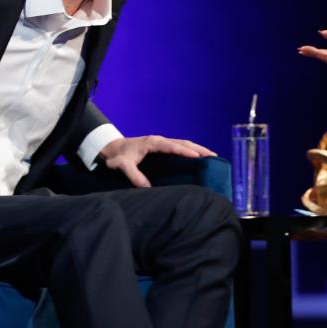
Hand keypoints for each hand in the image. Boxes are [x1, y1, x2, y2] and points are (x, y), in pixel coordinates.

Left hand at [99, 135, 215, 187]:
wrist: (113, 148)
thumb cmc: (118, 156)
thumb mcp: (122, 165)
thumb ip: (133, 175)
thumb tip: (147, 187)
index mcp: (153, 142)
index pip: (172, 146)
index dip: (185, 151)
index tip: (198, 157)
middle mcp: (160, 140)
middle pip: (183, 143)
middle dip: (199, 149)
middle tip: (214, 156)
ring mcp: (162, 142)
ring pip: (184, 144)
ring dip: (198, 149)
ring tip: (212, 157)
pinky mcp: (163, 146)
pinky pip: (180, 147)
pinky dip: (191, 150)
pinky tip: (199, 158)